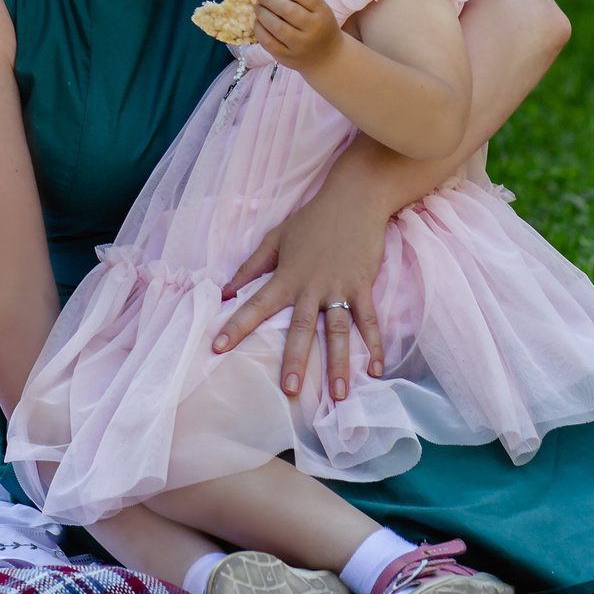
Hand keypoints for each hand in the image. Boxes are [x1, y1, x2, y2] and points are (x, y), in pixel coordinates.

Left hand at [211, 193, 386, 399]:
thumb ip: (250, 266)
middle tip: (289, 390)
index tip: (217, 348)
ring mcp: (339, 288)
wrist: (353, 199)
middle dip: (295, 360)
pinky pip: (369, 320)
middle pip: (300, 328)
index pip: (255, 305)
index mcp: (286, 276)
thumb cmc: (312, 220)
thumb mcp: (275, 238)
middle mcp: (311, 286)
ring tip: (339, 395)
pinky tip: (376, 370)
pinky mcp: (363, 286)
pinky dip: (374, 344)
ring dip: (339, 363)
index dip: (235, 326)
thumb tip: (225, 290)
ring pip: (338, 331)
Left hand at [254, 0, 340, 72]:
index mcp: (322, 12)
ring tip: (258, 7)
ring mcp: (300, 45)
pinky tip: (258, 23)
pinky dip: (260, 30)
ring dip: (263, 13)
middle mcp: (313, 28)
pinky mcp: (288, 57)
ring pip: (277, 27)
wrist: (327, 57)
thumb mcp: (318, 9)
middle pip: (288, 10)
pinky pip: (269, 43)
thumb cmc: (319, 26)